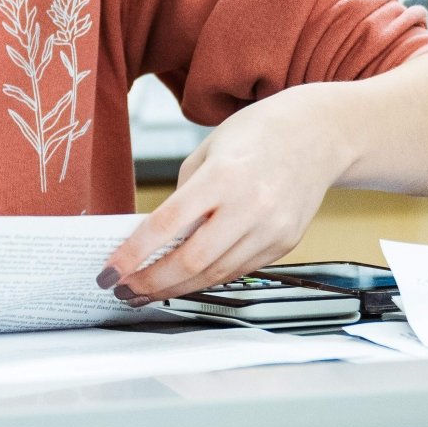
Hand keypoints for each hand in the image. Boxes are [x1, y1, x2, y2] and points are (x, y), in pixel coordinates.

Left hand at [96, 91, 350, 304]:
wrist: (318, 135)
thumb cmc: (256, 135)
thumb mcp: (207, 152)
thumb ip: (183, 196)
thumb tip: (157, 238)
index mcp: (222, 177)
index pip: (167, 225)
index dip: (133, 254)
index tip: (109, 272)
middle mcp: (250, 206)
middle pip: (192, 261)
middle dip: (151, 282)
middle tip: (123, 291)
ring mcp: (272, 229)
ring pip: (215, 274)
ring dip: (176, 288)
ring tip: (147, 292)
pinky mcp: (285, 243)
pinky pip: (238, 270)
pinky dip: (207, 278)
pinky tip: (185, 280)